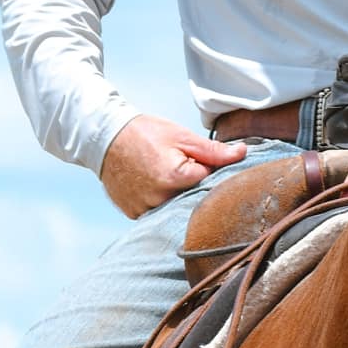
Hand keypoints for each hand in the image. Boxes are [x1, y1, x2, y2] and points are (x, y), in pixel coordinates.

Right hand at [100, 114, 245, 217]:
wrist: (104, 137)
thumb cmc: (145, 133)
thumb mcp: (181, 136)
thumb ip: (214, 150)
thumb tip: (243, 153)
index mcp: (175, 178)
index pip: (209, 183)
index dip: (206, 170)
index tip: (196, 161)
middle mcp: (160, 199)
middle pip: (192, 200)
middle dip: (191, 186)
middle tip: (176, 166)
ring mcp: (145, 209)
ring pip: (173, 209)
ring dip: (175, 197)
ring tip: (160, 174)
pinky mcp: (134, 214)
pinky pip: (155, 213)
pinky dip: (157, 203)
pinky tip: (149, 185)